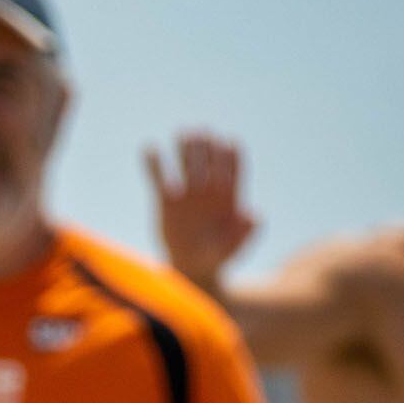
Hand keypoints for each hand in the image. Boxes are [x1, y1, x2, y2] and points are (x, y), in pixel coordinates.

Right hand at [147, 131, 256, 293]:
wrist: (194, 267)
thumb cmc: (219, 257)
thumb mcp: (235, 249)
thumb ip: (246, 233)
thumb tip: (254, 215)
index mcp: (230, 196)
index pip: (233, 166)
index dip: (230, 155)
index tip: (227, 145)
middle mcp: (209, 189)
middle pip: (209, 158)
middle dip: (206, 147)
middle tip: (201, 135)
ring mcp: (187, 192)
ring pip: (186, 162)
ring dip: (185, 147)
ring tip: (182, 134)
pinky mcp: (166, 200)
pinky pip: (158, 177)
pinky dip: (154, 164)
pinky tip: (150, 149)